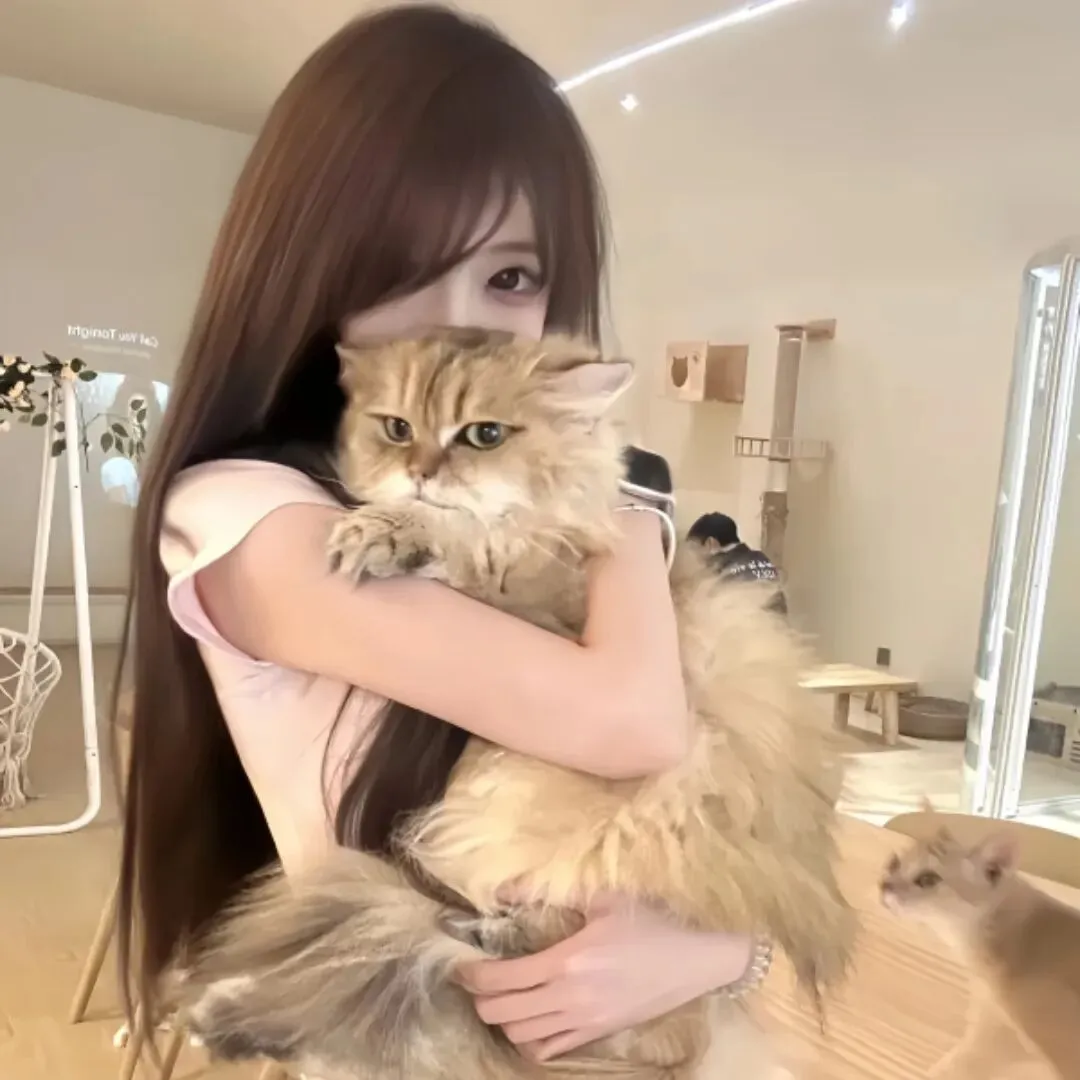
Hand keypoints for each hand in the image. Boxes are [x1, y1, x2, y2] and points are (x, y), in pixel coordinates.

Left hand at [458, 895, 752, 1060]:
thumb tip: (502, 889)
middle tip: (475, 978)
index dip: (472, 974)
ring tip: (500, 996)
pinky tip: (530, 1019)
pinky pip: (550, 1050)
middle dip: (479, 997)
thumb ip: (546, 891)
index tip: (460, 963)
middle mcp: (571, 998)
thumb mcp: (601, 896)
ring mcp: (585, 1022)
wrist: (699, 958)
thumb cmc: (651, 920)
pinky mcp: (599, 1033)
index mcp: (568, 961)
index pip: (502, 979)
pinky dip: (529, 1040)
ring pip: (521, 1036)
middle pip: (503, 1013)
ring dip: (503, 1018)